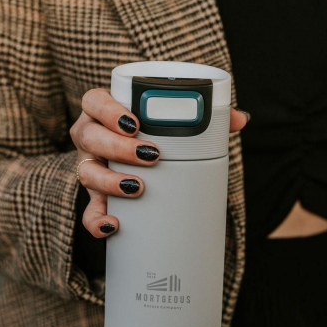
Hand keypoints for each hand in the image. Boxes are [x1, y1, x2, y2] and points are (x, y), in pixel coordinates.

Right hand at [70, 88, 249, 237]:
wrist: (137, 160)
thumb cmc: (153, 133)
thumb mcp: (171, 122)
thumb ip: (206, 117)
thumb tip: (241, 119)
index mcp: (104, 111)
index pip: (94, 101)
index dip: (108, 110)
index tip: (134, 122)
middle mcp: (91, 136)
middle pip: (90, 136)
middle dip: (118, 146)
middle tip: (150, 154)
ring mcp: (90, 166)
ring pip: (86, 172)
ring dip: (109, 181)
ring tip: (137, 186)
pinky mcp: (94, 196)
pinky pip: (88, 210)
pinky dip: (96, 219)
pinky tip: (113, 224)